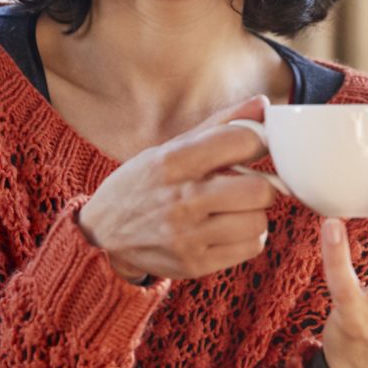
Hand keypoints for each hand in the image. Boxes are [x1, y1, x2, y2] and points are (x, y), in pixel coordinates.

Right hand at [78, 97, 275, 281]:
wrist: (102, 233)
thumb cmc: (144, 183)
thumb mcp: (171, 148)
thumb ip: (220, 125)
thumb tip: (264, 103)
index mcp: (173, 161)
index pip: (241, 142)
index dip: (258, 142)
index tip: (254, 147)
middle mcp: (180, 199)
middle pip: (259, 191)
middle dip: (260, 184)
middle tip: (246, 184)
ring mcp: (187, 237)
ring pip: (258, 222)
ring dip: (252, 213)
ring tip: (233, 208)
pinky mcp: (194, 264)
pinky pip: (251, 247)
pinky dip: (248, 236)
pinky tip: (227, 228)